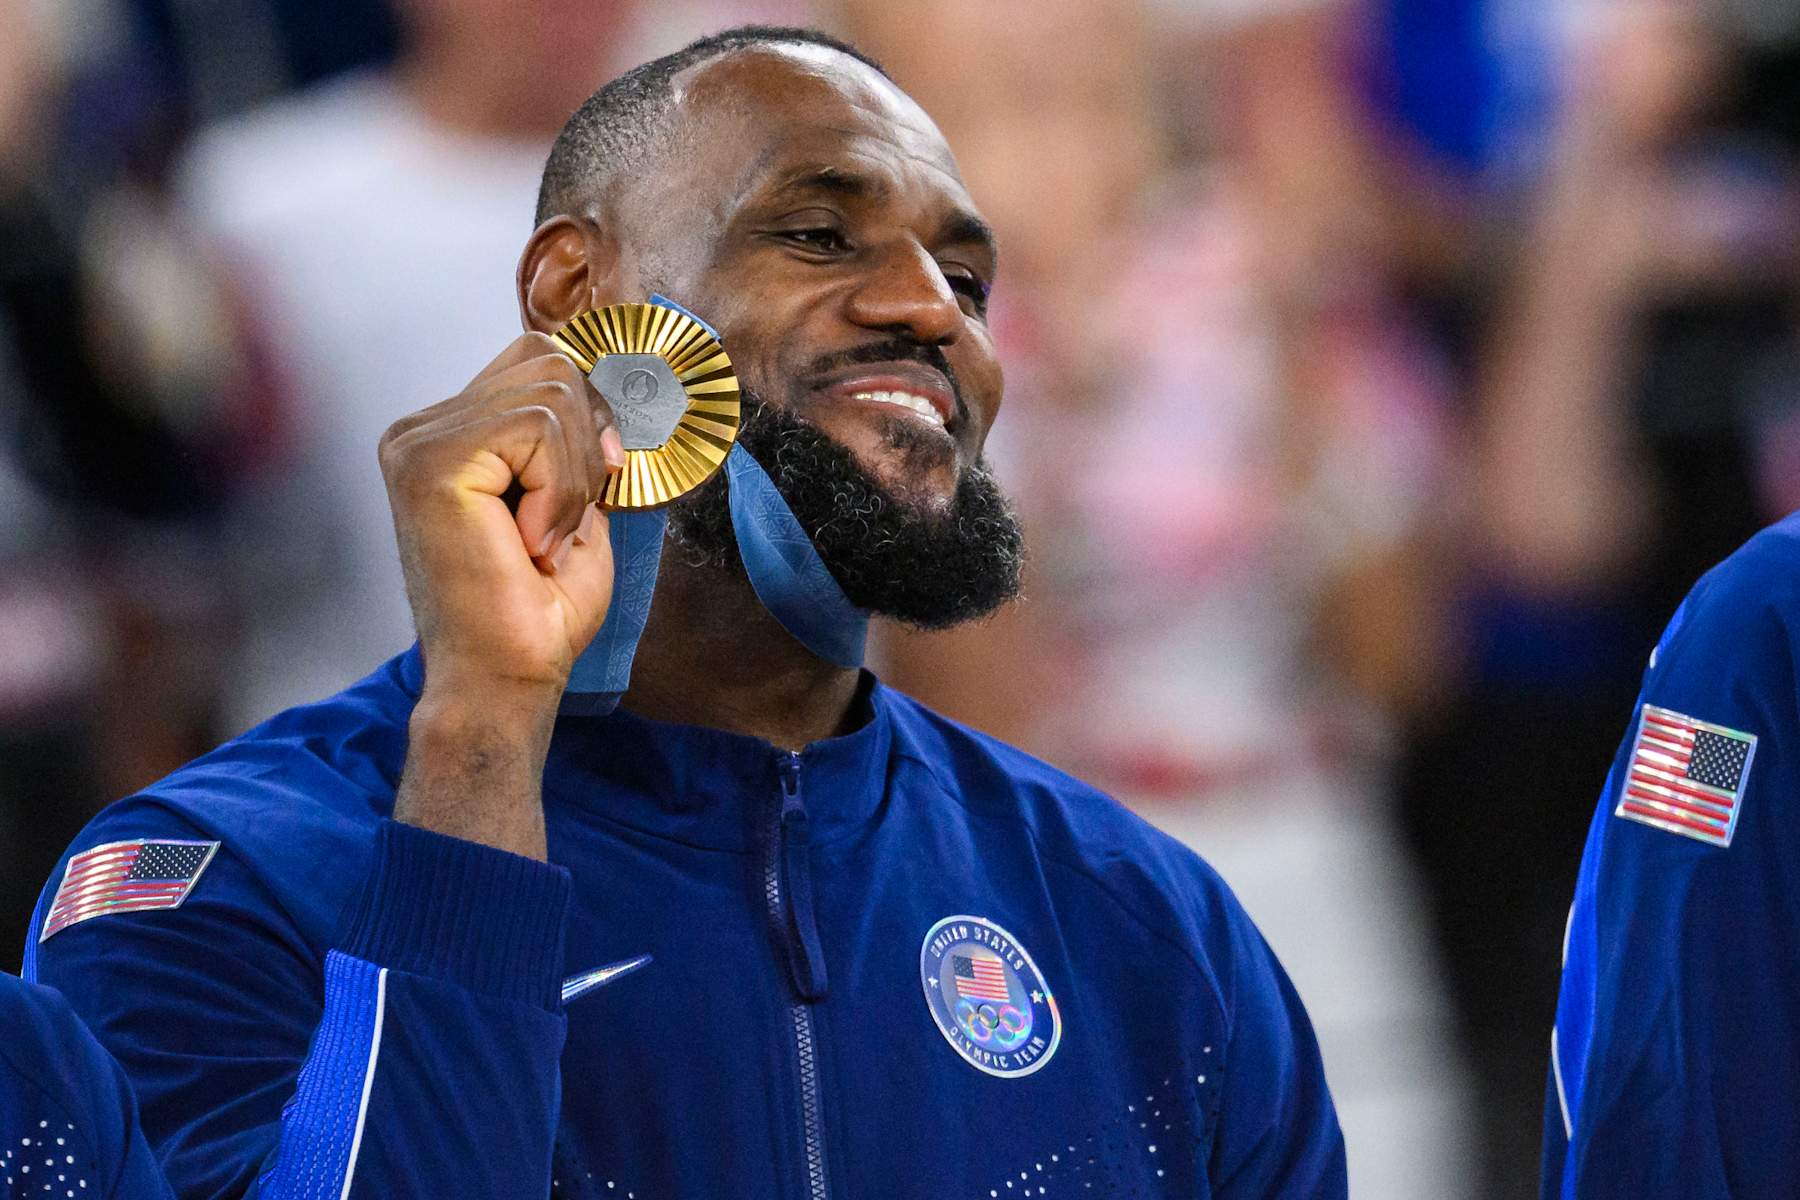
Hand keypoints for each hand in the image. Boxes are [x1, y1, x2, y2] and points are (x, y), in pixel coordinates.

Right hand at [380, 331, 625, 702]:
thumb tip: (607, 380)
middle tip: (562, 524)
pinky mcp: (430, 461)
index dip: (586, 418)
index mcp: (446, 434)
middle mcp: (420, 430)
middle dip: (586, 445)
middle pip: (549, 363)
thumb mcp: (572, 502)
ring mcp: (417, 441)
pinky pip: (538, 427)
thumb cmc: (536, 610)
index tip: (590, 491)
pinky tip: (528, 543)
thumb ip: (574, 439)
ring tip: (541, 539)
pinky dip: (560, 491)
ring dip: (573, 477)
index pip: (537, 362)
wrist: (505, 679)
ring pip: (552, 392)